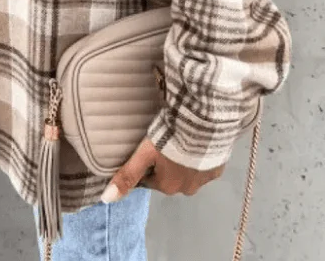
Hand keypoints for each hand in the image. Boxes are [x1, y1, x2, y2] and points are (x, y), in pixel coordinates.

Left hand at [100, 136, 224, 201]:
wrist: (204, 125)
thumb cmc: (170, 139)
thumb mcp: (145, 154)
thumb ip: (127, 175)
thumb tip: (105, 199)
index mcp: (167, 186)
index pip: (150, 179)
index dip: (147, 165)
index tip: (147, 149)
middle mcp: (186, 189)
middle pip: (170, 176)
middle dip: (166, 164)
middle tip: (164, 141)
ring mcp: (204, 179)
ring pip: (188, 171)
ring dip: (184, 160)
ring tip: (181, 138)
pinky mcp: (218, 167)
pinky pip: (205, 164)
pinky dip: (200, 156)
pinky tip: (197, 141)